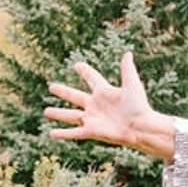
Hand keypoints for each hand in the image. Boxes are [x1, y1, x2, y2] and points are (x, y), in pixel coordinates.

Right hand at [45, 50, 173, 160]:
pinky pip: (74, 133)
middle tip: (51, 86)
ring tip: (46, 111)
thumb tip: (127, 53)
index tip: (77, 65)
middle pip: (76, 96)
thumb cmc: (139, 106)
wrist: (141, 127)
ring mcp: (92, 118)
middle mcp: (96, 105)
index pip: (92, 78)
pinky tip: (51, 133)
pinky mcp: (92, 131)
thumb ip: (127, 70)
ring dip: (58, 113)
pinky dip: (63, 133)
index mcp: (105, 92)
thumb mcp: (132, 85)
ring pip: (71, 115)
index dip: (85, 71)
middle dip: (64, 91)